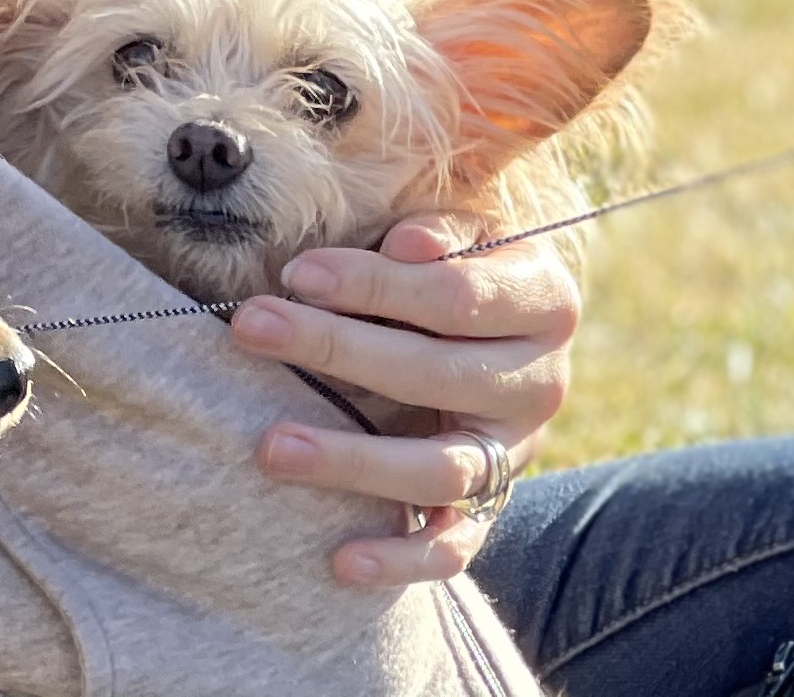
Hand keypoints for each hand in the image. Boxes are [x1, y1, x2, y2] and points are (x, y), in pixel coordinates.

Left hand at [229, 216, 577, 588]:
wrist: (504, 335)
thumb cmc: (457, 267)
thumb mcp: (462, 232)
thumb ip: (438, 232)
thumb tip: (404, 247)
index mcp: (543, 302)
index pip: (455, 297)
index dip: (374, 284)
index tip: (295, 272)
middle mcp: (541, 383)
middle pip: (435, 374)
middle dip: (335, 348)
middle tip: (250, 327)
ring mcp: (514, 453)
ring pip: (441, 467)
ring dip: (353, 460)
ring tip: (272, 446)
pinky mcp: (490, 508)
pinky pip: (455, 546)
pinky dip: (402, 559)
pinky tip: (342, 561)